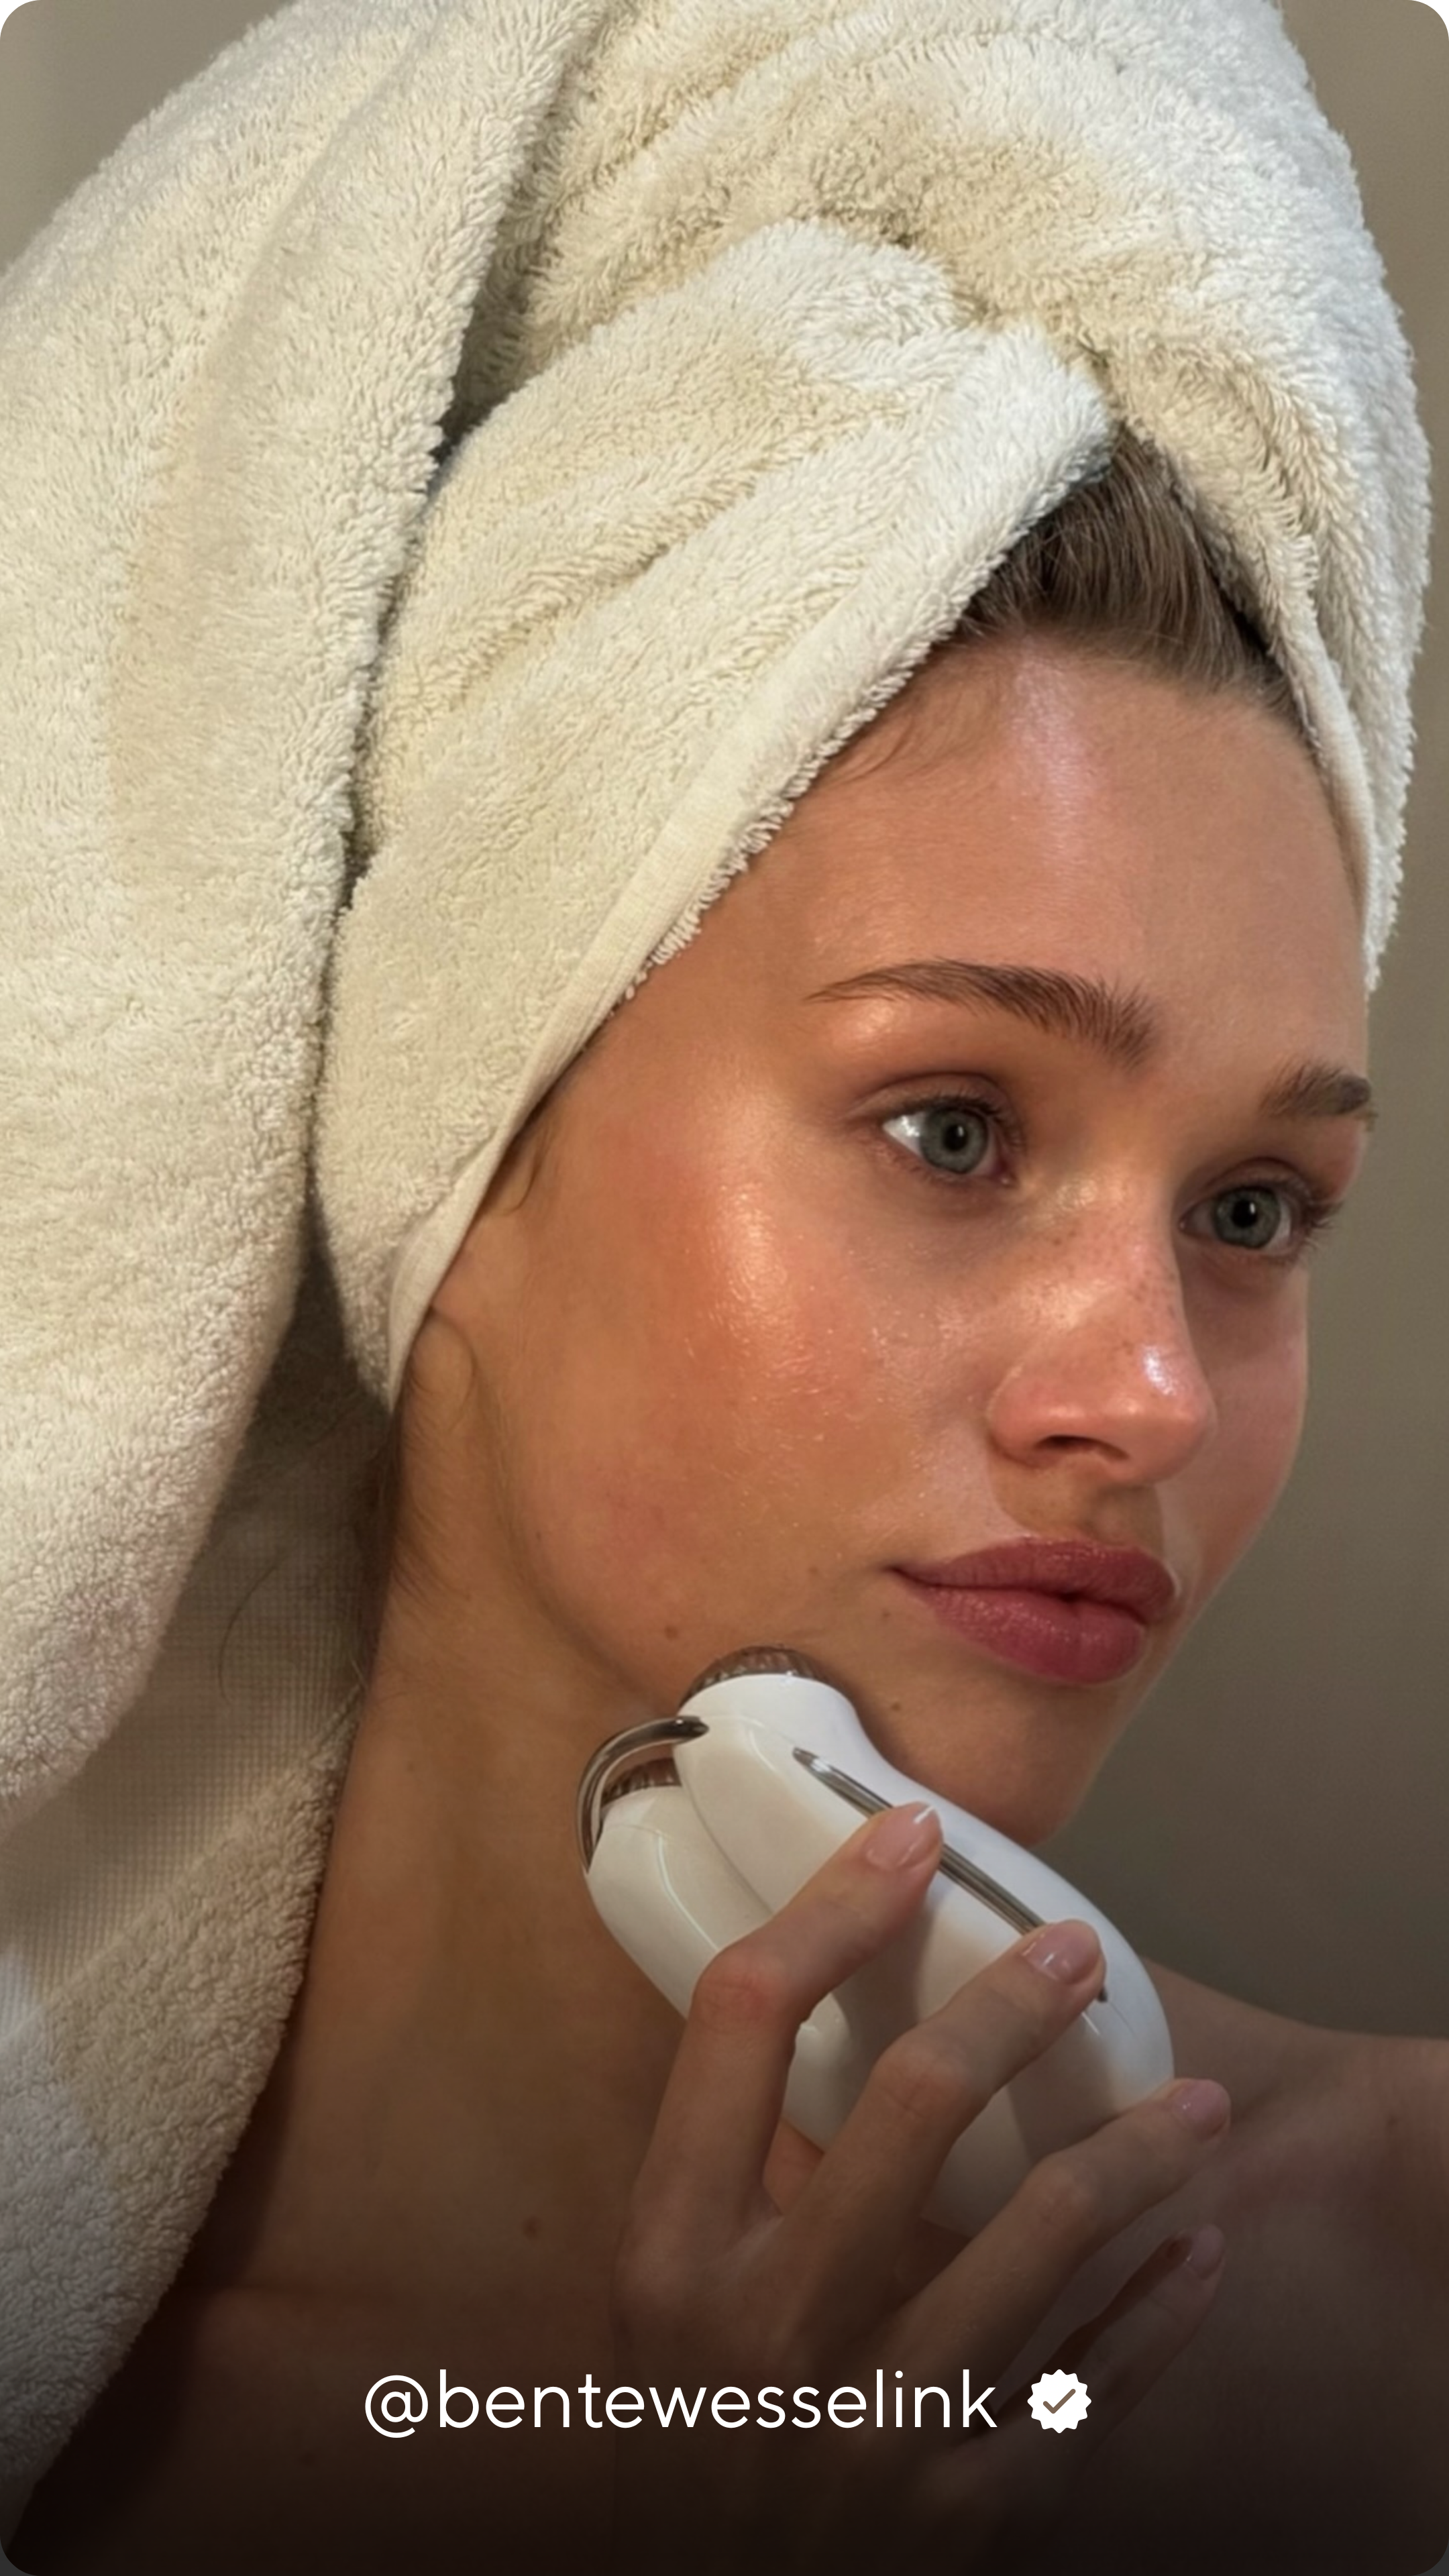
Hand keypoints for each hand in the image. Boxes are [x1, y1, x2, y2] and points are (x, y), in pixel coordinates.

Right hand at [607, 1801, 1228, 2574]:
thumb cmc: (684, 2430)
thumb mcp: (662, 2299)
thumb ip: (734, 2169)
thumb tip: (841, 2000)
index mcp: (673, 2253)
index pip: (744, 2022)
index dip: (834, 1906)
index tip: (909, 1840)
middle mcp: (768, 2331)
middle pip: (911, 2105)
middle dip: (1011, 2003)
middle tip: (1076, 1950)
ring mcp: (878, 2426)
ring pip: (1041, 2235)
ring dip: (1134, 2151)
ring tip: (1189, 2103)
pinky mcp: (970, 2510)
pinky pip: (1095, 2382)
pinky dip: (1157, 2309)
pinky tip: (1193, 2248)